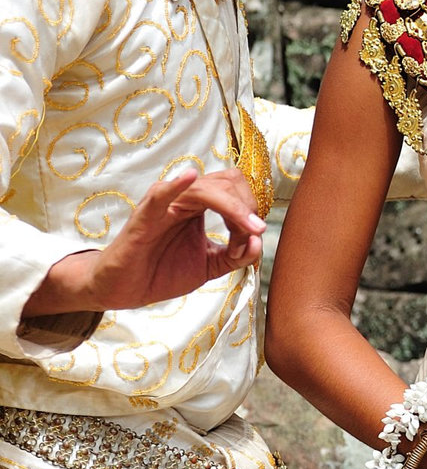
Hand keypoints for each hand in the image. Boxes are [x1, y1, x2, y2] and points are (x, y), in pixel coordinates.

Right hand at [26, 168, 266, 316]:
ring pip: (204, 189)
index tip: (254, 236)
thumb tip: (258, 241)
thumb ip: (235, 255)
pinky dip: (175, 185)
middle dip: (246, 206)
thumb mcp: (209, 266)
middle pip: (225, 183)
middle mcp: (183, 199)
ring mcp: (163, 206)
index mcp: (199, 205)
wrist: (125, 291)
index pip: (235, 189)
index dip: (251, 210)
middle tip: (252, 231)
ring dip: (231, 207)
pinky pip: (159, 196)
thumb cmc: (162, 271)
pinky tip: (188, 177)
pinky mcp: (143, 219)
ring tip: (243, 227)